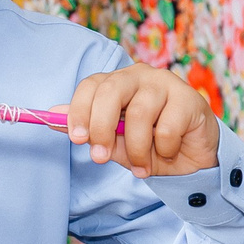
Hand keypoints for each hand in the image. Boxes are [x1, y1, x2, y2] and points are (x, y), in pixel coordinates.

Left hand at [68, 64, 218, 177]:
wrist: (191, 159)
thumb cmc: (149, 146)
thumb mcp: (114, 143)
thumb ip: (88, 129)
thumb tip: (51, 116)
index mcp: (117, 83)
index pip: (91, 85)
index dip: (79, 110)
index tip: (75, 139)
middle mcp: (139, 76)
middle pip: (111, 90)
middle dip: (101, 128)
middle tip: (100, 157)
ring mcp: (166, 83)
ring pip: (140, 114)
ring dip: (136, 149)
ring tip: (140, 167)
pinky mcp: (189, 99)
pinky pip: (167, 128)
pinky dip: (163, 149)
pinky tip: (168, 153)